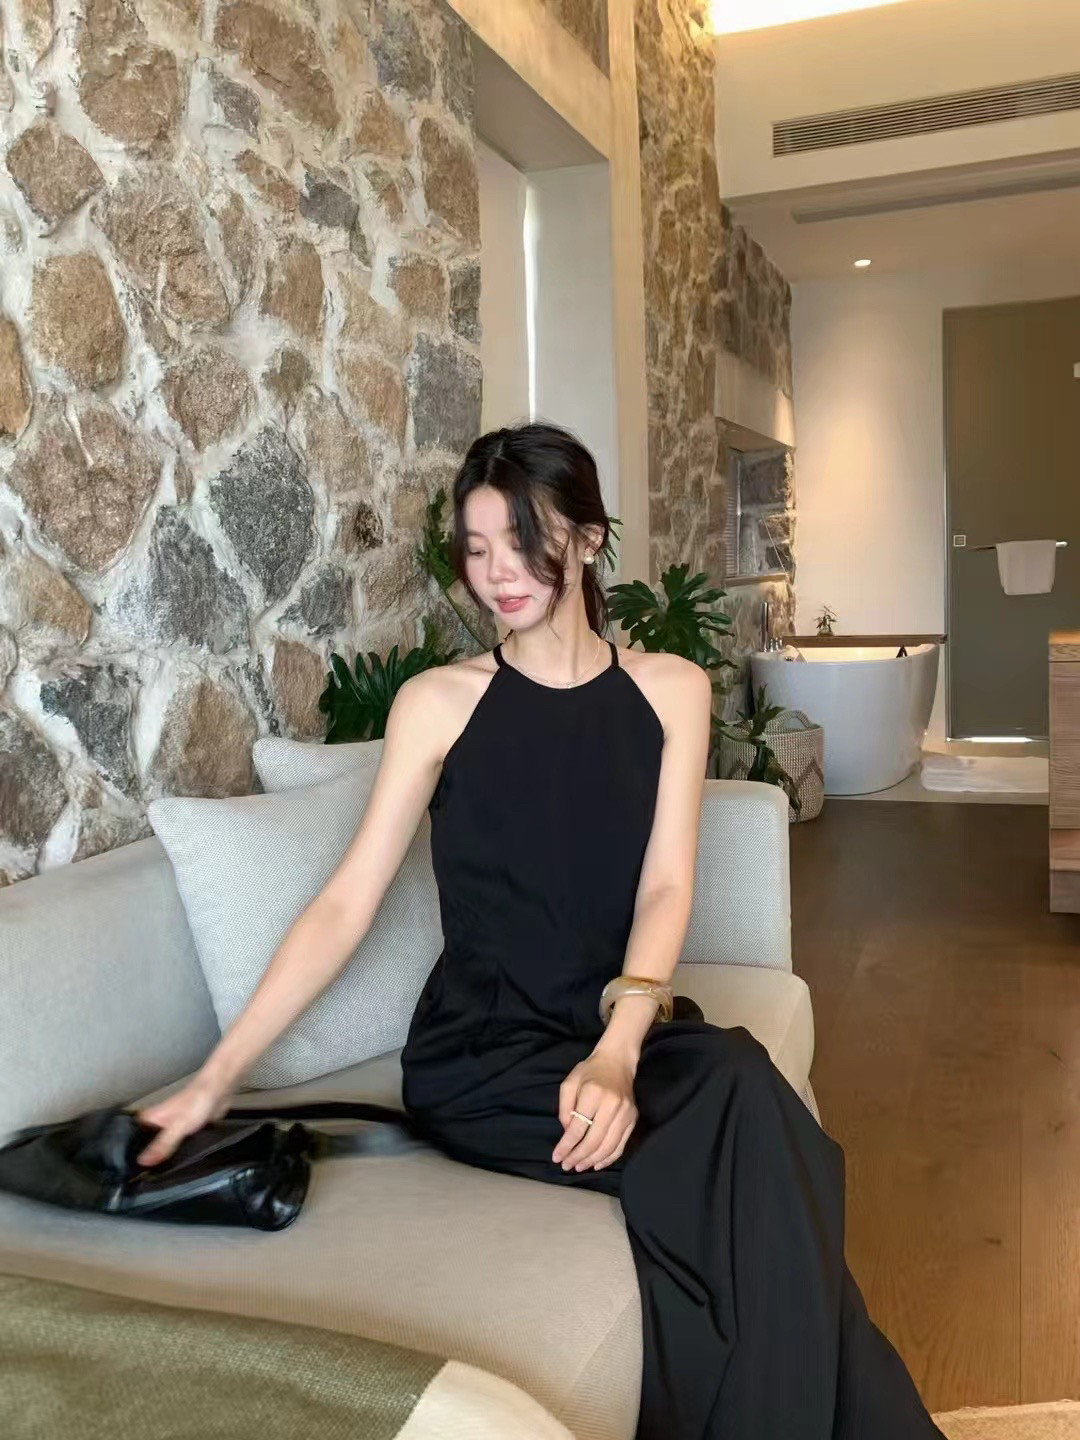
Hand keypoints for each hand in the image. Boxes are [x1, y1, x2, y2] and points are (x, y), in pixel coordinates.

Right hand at [133, 1078, 233, 1167]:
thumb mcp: (178, 1126)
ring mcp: (174, 1127)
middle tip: (146, 1177)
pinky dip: (179, 1153)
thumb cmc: (198, 1098)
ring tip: (161, 1174)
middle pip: (148, 1145)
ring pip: (165, 1146)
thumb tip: (144, 1161)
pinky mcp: (187, 1131)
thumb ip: (162, 1144)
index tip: (129, 1171)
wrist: (220, 1089)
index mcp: (151, 1118)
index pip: (133, 1137)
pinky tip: (179, 1164)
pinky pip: (179, 1146)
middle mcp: (160, 1122)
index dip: (130, 1153)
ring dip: (165, 1156)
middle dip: (149, 1158)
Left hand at [553, 1047, 638, 1171]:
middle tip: (566, 1166)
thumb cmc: (590, 1072)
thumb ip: (565, 1108)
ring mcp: (626, 1113)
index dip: (566, 1146)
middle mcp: (612, 1104)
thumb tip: (568, 1134)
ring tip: (579, 1166)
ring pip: (608, 1146)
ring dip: (592, 1161)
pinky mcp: (633, 1118)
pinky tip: (597, 1164)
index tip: (556, 1157)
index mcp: (593, 1093)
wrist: (617, 1062)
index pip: (578, 1127)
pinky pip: (621, 1145)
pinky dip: (608, 1158)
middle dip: (577, 1157)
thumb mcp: (569, 1083)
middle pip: (593, 1140)